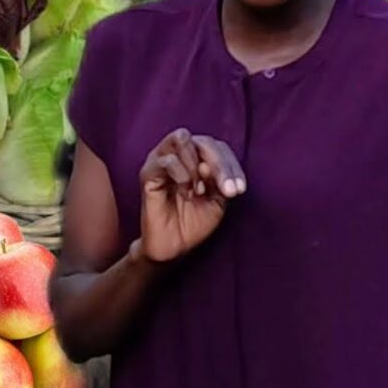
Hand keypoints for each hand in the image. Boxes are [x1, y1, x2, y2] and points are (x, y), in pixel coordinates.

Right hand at [136, 129, 246, 263]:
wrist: (173, 247)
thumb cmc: (194, 221)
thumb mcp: (217, 200)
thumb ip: (219, 179)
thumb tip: (209, 165)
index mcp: (196, 158)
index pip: (217, 147)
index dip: (231, 164)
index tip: (240, 190)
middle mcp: (177, 154)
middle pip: (202, 140)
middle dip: (220, 163)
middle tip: (228, 189)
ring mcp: (160, 160)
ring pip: (182, 139)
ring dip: (197, 166)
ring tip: (200, 191)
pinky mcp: (148, 173)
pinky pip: (167, 161)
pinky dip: (182, 175)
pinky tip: (187, 193)